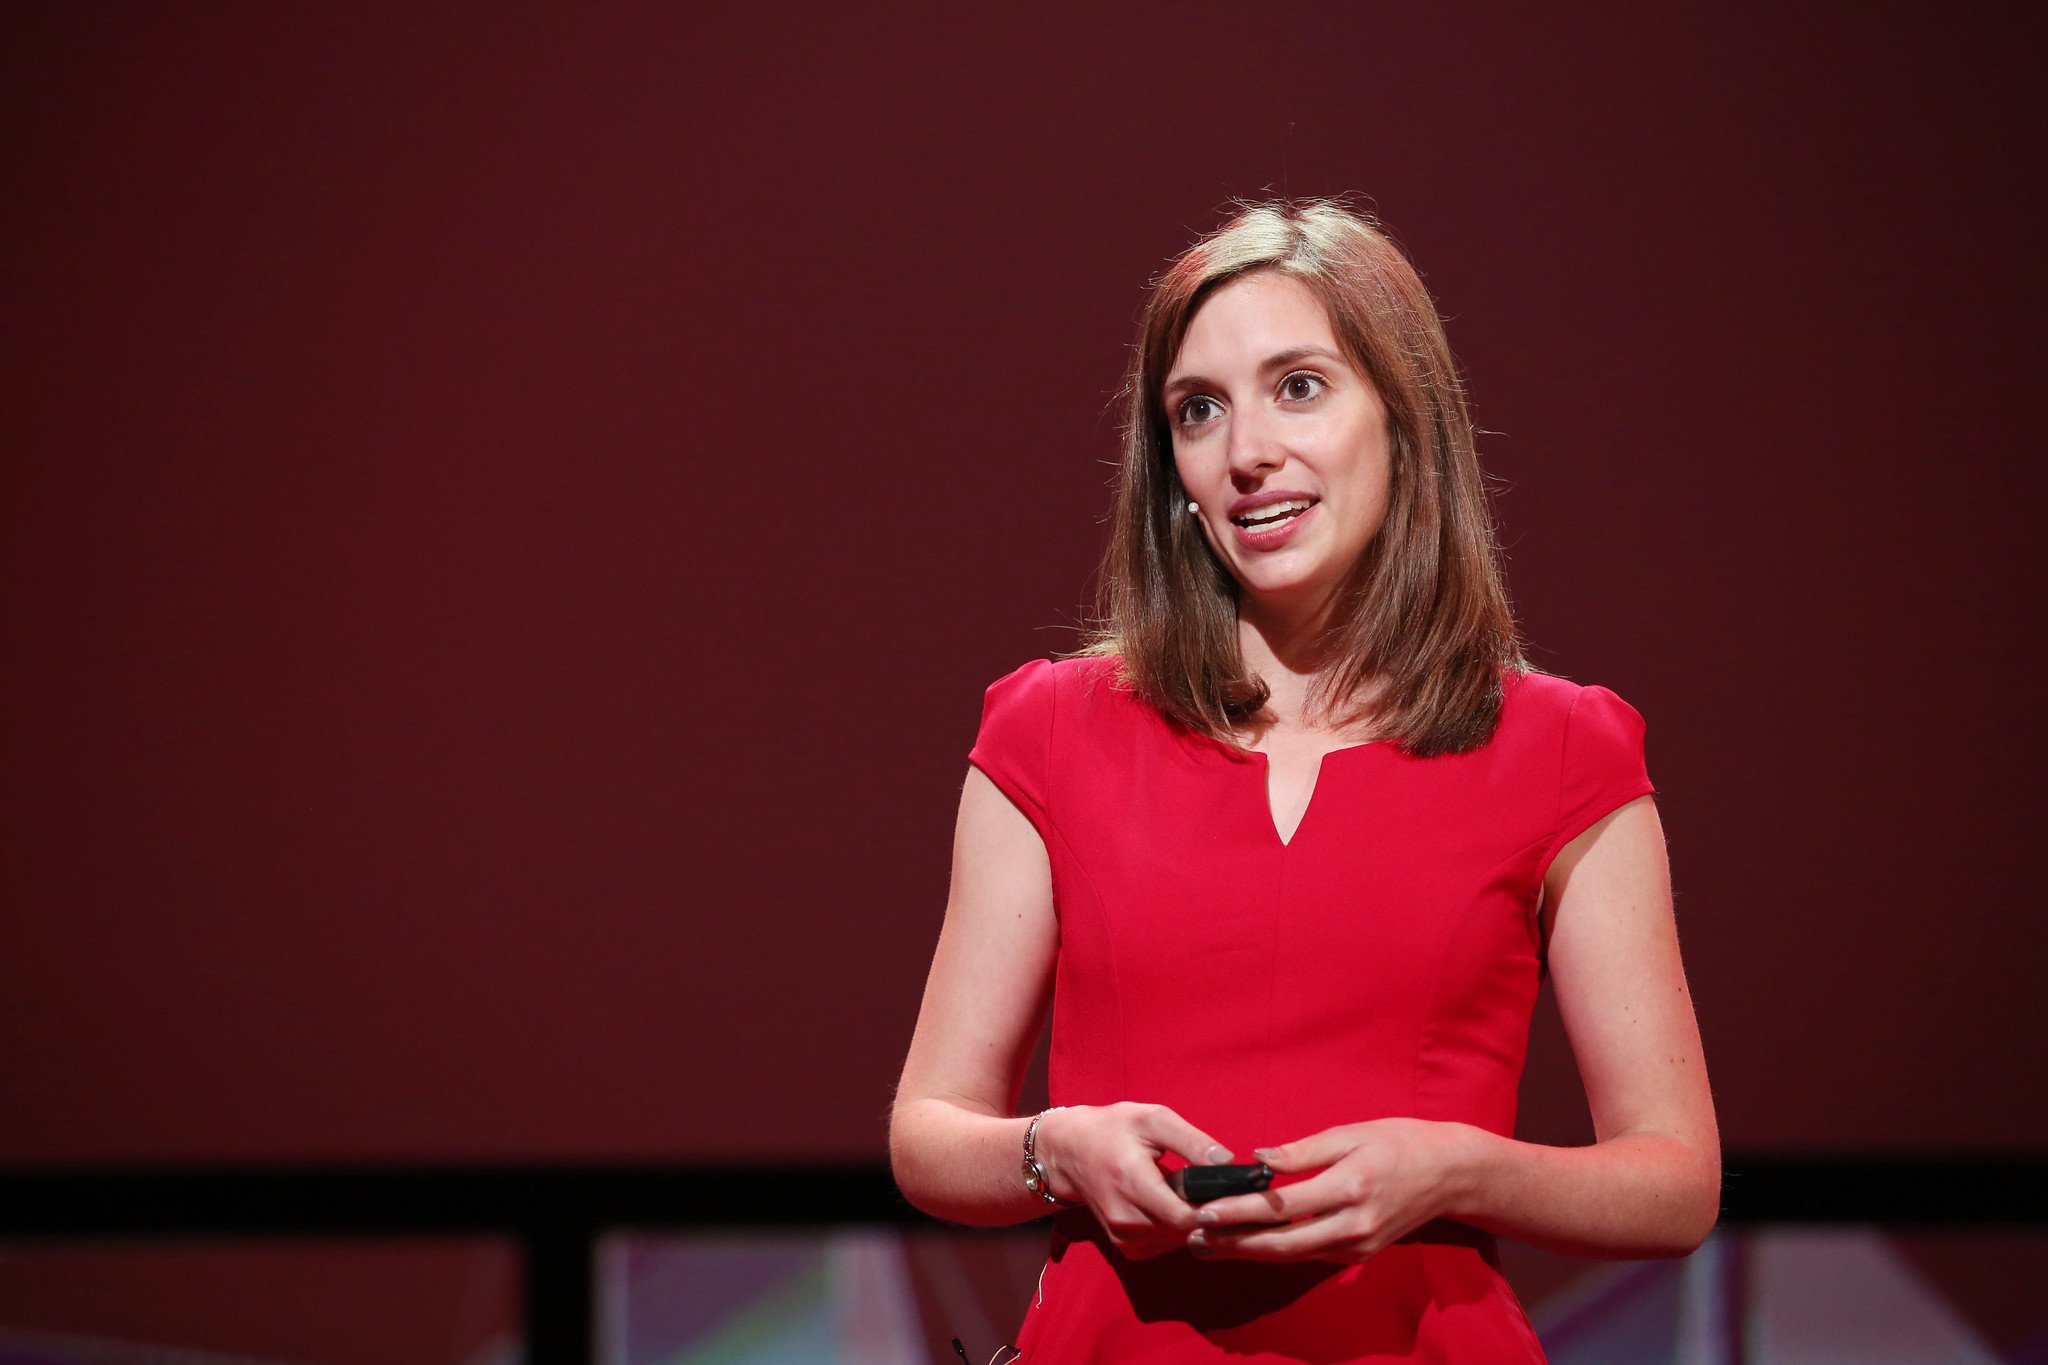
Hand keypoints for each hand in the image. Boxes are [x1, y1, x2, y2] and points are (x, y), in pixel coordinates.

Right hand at [1036, 1103, 1233, 1259]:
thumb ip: (1191, 1140)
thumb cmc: (1114, 1129)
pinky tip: (1183, 1207)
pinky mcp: (1125, 1246)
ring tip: (1205, 1197)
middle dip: (1209, 1215)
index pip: (1182, 1215)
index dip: (1214, 1210)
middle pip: (1183, 1231)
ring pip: (1177, 1241)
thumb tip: (1228, 1161)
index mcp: (1131, 1180)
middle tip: (1227, 1193)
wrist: (1071, 1151)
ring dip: (1195, 1224)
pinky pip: (1165, 1245)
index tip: (1236, 1196)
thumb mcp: (1153, 1119)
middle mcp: (1124, 1216)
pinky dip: (1179, 1230)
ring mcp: (1122, 1236)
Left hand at [1185, 1119, 1482, 1263]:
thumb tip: (1258, 1160)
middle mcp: (1352, 1225)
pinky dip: (1276, 1251)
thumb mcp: (1351, 1133)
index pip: (1282, 1207)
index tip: (1204, 1210)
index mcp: (1349, 1188)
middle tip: (1194, 1238)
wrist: (1449, 1174)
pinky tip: (1247, 1244)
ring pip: (1293, 1256)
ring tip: (1210, 1244)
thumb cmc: (1398, 1142)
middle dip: (1234, 1243)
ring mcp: (1357, 1245)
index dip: (1239, 1212)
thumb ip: (1302, 1151)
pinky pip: (1309, 1256)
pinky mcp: (1359, 1254)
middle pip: (1282, 1244)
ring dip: (1249, 1252)